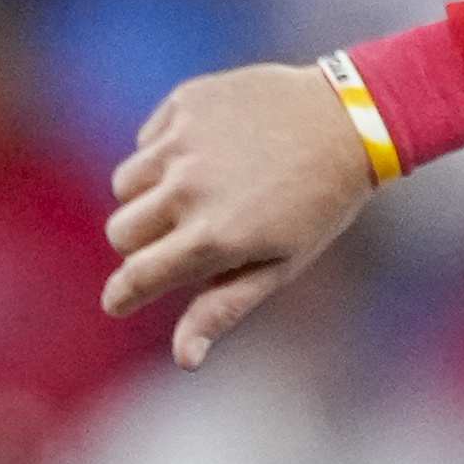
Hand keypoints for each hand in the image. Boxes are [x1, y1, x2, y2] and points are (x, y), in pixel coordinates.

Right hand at [104, 62, 378, 364]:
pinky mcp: (184, 104)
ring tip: (196, 194)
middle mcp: (188, 189)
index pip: (138, 274)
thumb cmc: (317, 207)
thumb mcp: (278, 266)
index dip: (122, 295)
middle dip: (141, 244)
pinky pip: (147, 140)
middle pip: (121, 230)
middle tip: (179, 239)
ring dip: (148, 196)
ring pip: (125, 184)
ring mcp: (183, 142)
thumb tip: (184, 359)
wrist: (347, 123)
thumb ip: (222, 308)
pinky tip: (211, 153)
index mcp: (212, 238)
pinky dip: (166, 153)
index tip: (116, 303)